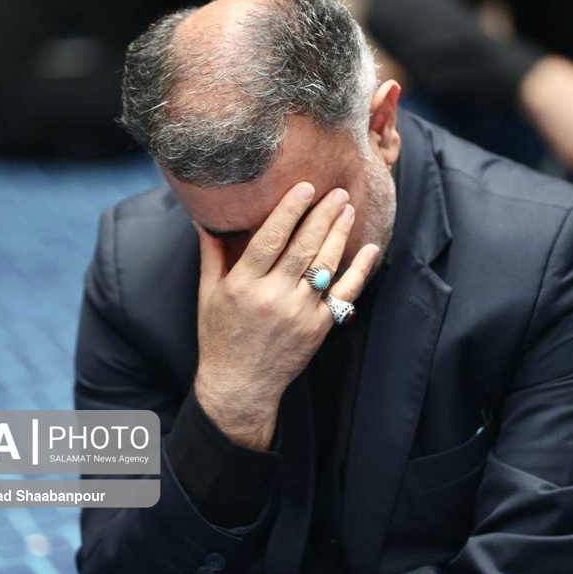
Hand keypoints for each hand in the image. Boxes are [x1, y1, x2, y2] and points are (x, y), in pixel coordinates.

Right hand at [192, 183, 379, 449]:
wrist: (240, 385)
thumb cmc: (220, 338)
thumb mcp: (208, 295)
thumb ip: (212, 255)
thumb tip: (204, 218)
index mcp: (243, 286)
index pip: (271, 239)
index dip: (290, 211)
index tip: (305, 187)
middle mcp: (272, 298)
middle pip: (303, 247)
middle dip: (322, 215)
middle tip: (336, 191)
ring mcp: (298, 314)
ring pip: (324, 266)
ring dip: (339, 234)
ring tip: (348, 209)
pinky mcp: (318, 328)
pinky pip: (343, 295)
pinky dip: (359, 271)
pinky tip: (368, 249)